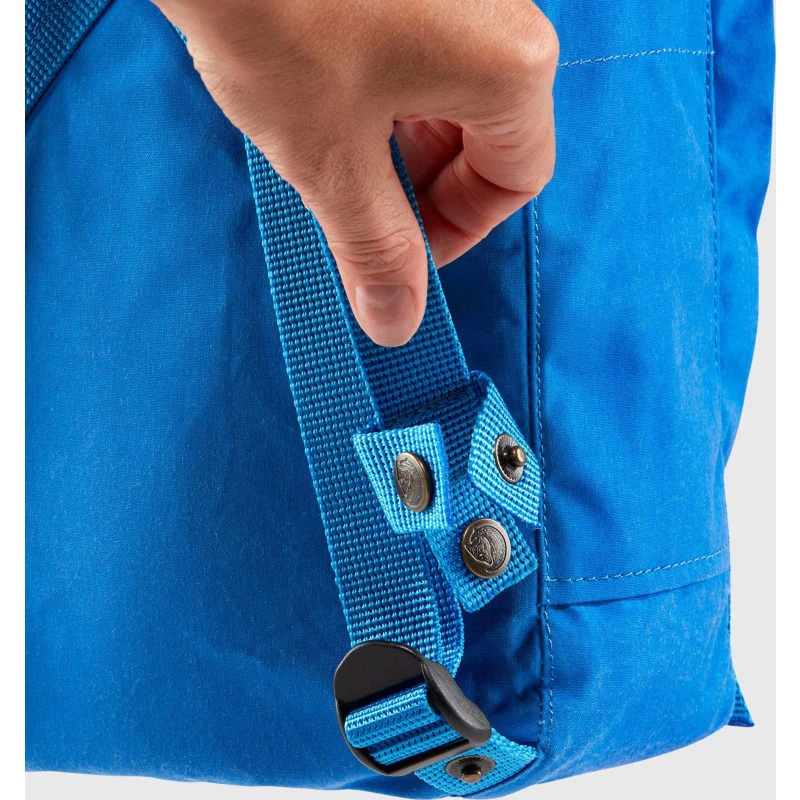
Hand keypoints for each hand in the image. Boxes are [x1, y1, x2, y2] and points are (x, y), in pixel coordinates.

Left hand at [152, 0, 557, 345]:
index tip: (404, 256)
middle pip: (489, 135)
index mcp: (508, 68)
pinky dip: (387, 93)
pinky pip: (422, 48)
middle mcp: (500, 13)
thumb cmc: (276, 10)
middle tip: (364, 213)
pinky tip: (330, 98)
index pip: (515, 181)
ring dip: (402, 145)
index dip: (459, 233)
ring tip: (338, 155)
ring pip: (452, 92)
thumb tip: (396, 320)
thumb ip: (374, 247)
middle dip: (427, 190)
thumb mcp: (332, 157)